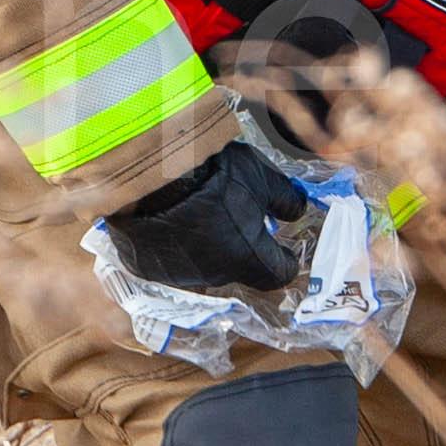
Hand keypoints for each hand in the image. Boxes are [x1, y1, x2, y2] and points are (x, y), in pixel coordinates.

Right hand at [105, 139, 314, 296]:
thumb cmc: (213, 172)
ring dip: (205, 247)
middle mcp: (215, 275)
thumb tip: (296, 211)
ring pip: (202, 266)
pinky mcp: (148, 267)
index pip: (279, 275)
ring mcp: (178, 274)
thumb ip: (285, 199)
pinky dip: (172, 246)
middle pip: (238, 268)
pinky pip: (168, 261)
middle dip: (240, 247)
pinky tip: (168, 219)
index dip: (283, 259)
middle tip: (233, 215)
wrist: (151, 170)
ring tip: (197, 212)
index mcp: (248, 259)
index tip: (281, 246)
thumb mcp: (263, 177)